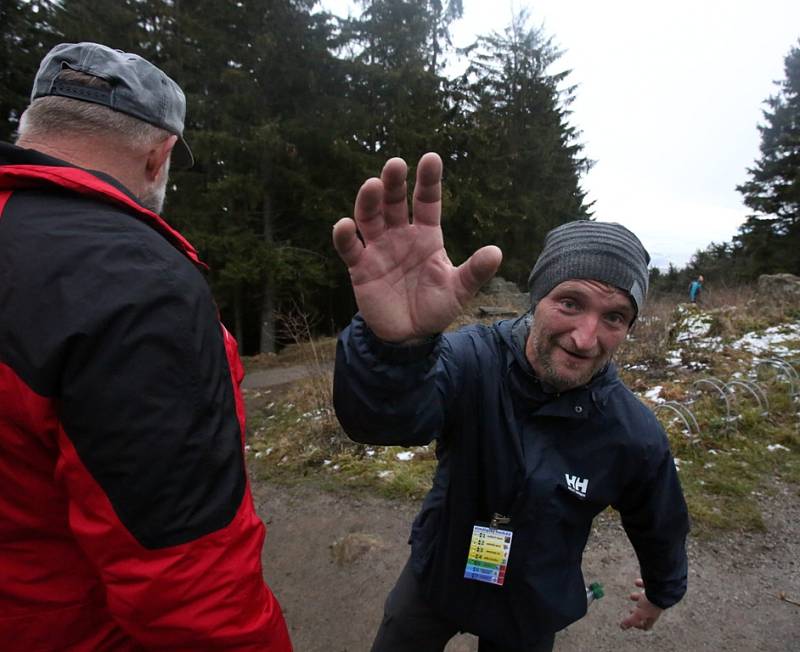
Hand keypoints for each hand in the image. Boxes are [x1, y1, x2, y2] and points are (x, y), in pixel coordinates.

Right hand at [332, 153, 501, 341]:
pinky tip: (345, 225)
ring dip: (369, 201)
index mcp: (426, 236)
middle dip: (394, 183)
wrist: (410, 337)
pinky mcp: (360, 268)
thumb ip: (474, 271)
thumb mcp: (458, 290)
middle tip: (395, 164)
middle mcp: (401, 236)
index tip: (430, 159)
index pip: (427, 202)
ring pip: (370, 218)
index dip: (428, 181)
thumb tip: (496, 252)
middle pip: (394, 202)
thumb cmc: (435, 307)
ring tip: (372, 185)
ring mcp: (379, 249)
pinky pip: (349, 248)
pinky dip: (345, 236)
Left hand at [619, 578, 662, 630]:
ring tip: (631, 596)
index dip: (639, 625)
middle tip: (631, 611)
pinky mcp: (655, 586)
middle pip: (646, 612)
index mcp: (651, 615)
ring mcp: (655, 596)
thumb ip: (631, 620)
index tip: (631, 623)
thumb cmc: (651, 602)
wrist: (663, 587)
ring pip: (646, 599)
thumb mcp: (639, 613)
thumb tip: (623, 627)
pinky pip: (647, 585)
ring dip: (638, 598)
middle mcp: (654, 607)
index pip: (646, 625)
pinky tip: (636, 582)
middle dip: (638, 611)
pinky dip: (642, 584)